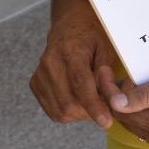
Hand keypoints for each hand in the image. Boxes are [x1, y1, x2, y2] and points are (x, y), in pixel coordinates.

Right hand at [30, 11, 121, 128]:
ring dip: (80, 114)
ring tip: (91, 102)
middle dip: (90, 113)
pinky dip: (68, 112)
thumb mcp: (107, 48)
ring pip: (61, 110)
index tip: (106, 122)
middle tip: (105, 108)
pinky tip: (78, 100)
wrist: (69, 26)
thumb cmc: (92, 37)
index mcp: (70, 50)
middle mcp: (50, 62)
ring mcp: (40, 74)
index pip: (80, 83)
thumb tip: (112, 100)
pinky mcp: (35, 83)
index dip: (93, 105)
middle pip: (69, 102)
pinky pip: (53, 110)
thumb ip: (107, 75)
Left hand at [102, 64, 148, 148]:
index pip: (121, 111)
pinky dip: (146, 117)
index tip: (107, 71)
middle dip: (119, 99)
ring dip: (133, 108)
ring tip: (138, 86)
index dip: (109, 90)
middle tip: (121, 76)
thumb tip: (115, 102)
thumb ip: (147, 94)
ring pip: (138, 128)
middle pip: (127, 121)